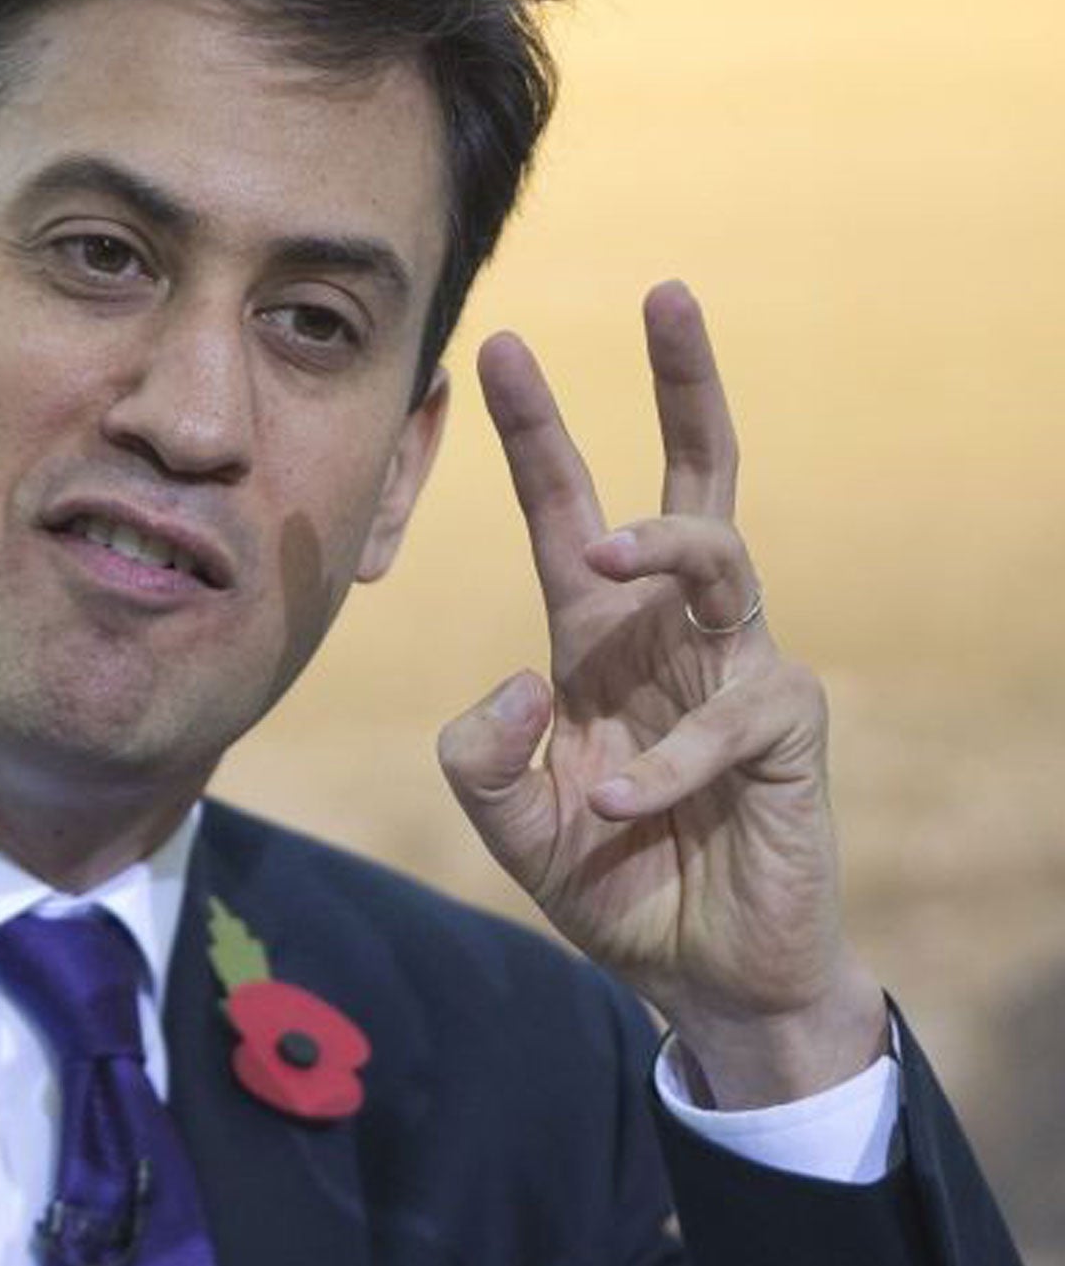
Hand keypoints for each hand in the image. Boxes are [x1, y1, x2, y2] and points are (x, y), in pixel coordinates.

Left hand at [436, 281, 886, 1106]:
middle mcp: (670, 634)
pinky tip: (613, 809)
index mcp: (597, 637)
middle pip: (691, 482)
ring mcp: (738, 671)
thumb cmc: (613, 879)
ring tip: (597, 555)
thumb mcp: (511, 821)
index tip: (496, 347)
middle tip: (666, 290)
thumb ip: (479, 758)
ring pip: (719, 558)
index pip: (565, 510)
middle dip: (681, 385)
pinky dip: (660, 768)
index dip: (535, 431)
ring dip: (657, 545)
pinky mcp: (785, 730)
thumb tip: (518, 680)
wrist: (702, 974)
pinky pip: (724, 721)